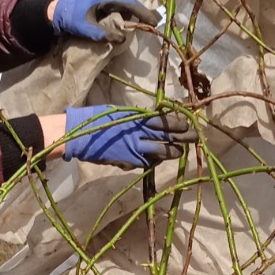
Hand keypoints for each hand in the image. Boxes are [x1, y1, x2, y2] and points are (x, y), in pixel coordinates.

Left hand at [50, 0, 159, 41]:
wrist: (60, 7)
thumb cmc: (73, 19)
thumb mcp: (87, 30)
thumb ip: (104, 34)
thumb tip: (123, 38)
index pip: (131, 3)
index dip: (144, 13)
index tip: (154, 22)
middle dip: (134, 10)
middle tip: (130, 24)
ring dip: (128, 3)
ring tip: (120, 17)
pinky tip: (114, 9)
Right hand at [62, 105, 196, 168]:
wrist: (79, 134)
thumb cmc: (97, 119)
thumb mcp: (121, 113)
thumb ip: (138, 118)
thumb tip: (154, 120)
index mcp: (137, 118)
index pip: (165, 120)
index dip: (179, 123)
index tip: (188, 123)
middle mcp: (139, 132)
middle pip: (169, 136)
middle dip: (184, 137)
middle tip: (195, 137)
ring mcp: (135, 148)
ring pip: (162, 151)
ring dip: (173, 151)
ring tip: (179, 151)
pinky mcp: (129, 160)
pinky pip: (147, 161)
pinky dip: (153, 159)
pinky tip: (156, 158)